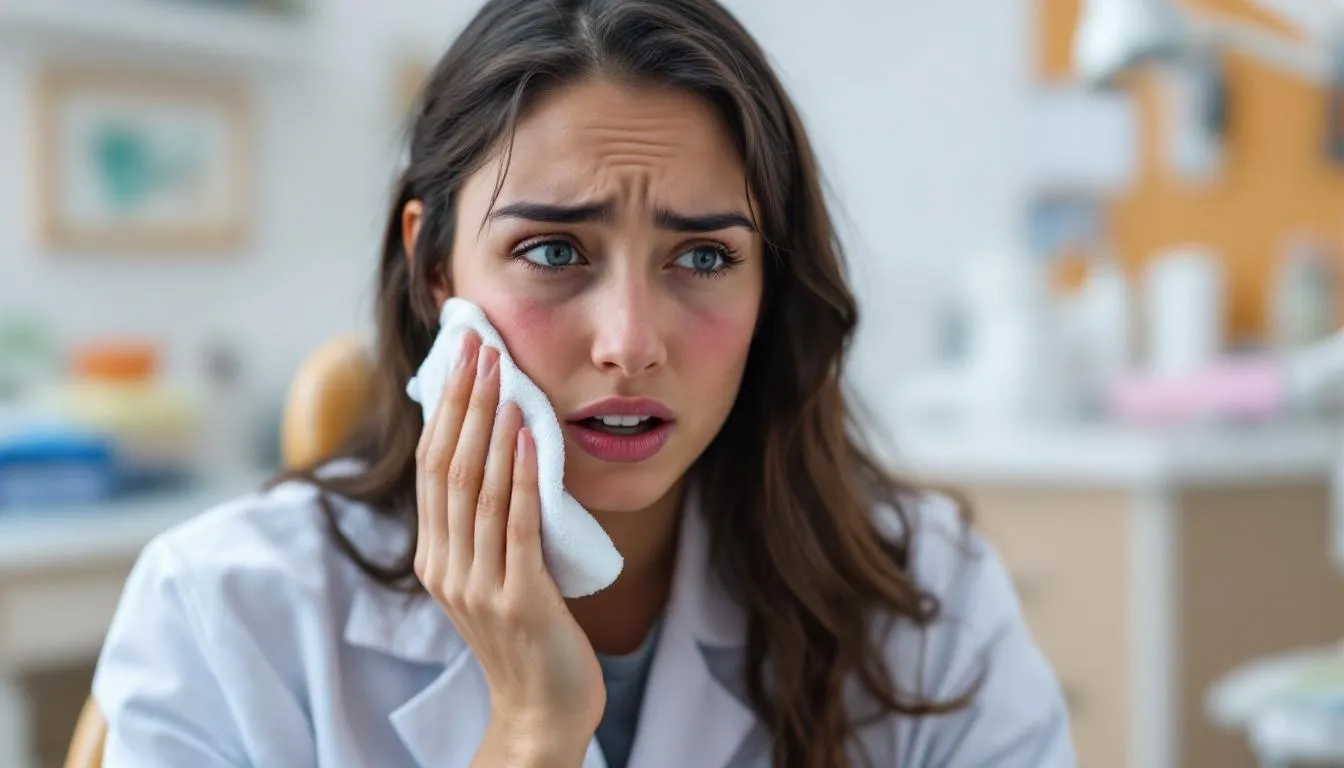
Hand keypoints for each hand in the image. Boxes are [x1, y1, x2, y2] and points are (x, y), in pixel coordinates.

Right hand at [414, 332, 604, 756]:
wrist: (543, 710)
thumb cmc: (528, 636)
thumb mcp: (492, 574)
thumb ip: (486, 524)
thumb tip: (499, 451)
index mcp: (436, 557)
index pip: (432, 469)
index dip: (447, 410)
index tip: (464, 357)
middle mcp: (447, 568)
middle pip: (448, 469)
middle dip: (465, 404)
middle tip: (481, 348)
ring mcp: (478, 586)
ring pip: (479, 491)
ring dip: (492, 427)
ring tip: (504, 377)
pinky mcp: (518, 600)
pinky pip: (518, 526)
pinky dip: (523, 476)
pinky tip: (531, 436)